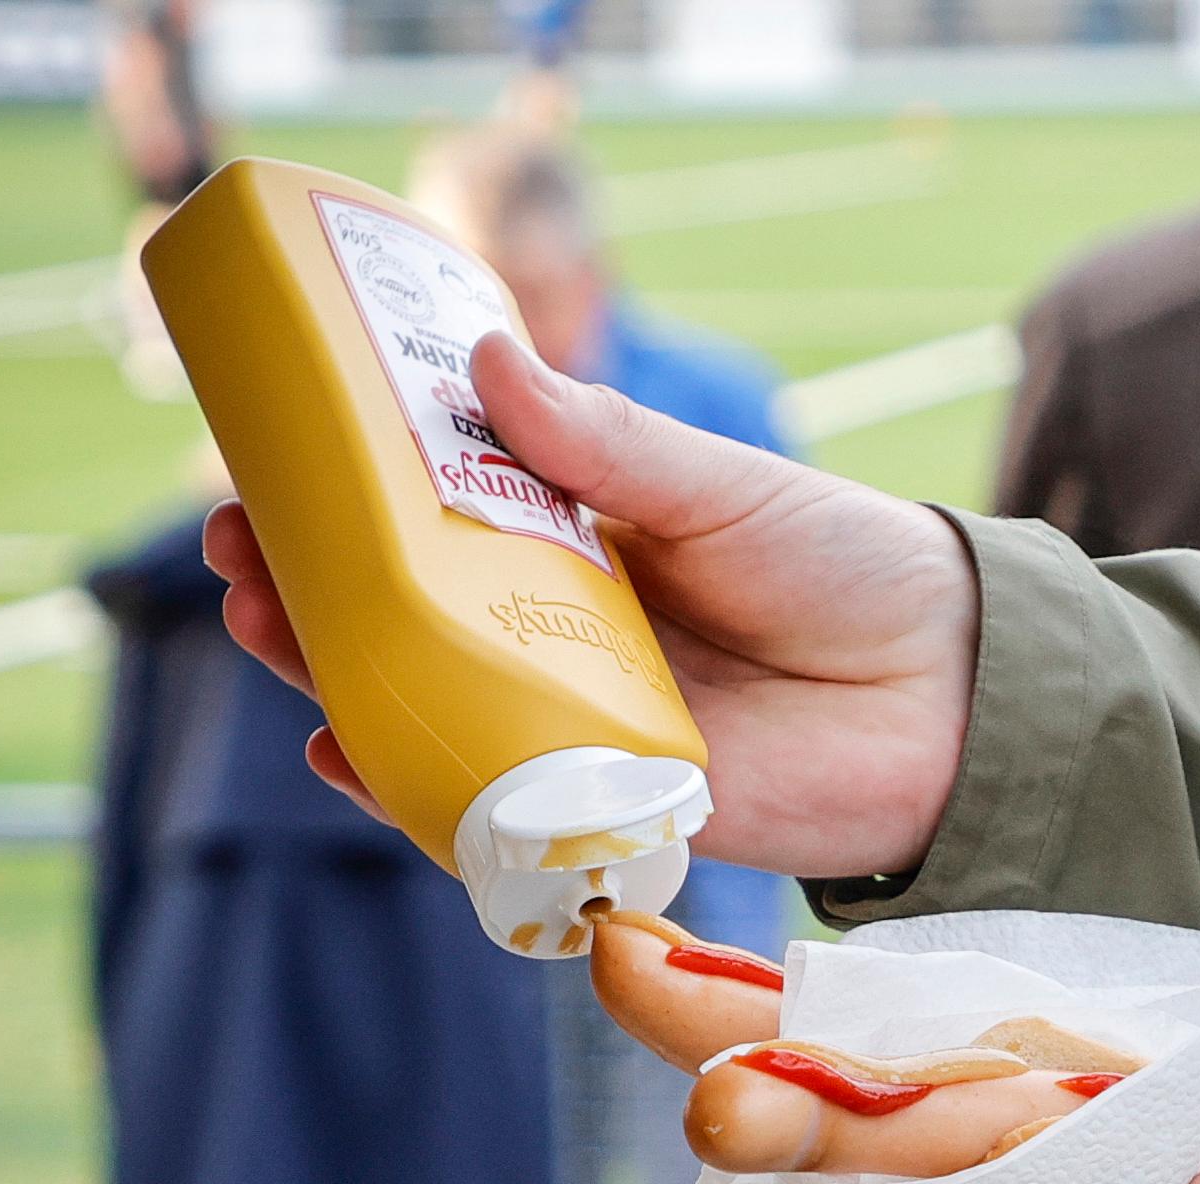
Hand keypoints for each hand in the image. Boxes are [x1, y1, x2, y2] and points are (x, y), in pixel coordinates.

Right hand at [210, 332, 979, 877]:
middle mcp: (565, 635)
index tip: (264, 469)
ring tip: (268, 630)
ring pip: (432, 710)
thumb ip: (610, 444)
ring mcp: (582, 724)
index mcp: (583, 544)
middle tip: (237, 558)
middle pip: (407, 619)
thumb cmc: (851, 566)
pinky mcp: (613, 808)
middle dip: (310, 592)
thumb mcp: (723, 484)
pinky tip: (348, 752)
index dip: (344, 502)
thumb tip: (490, 359)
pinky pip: (495, 808)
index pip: (433, 520)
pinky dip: (417, 788)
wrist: (962, 692)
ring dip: (338, 679)